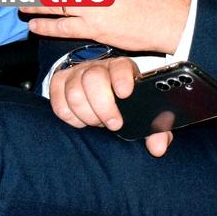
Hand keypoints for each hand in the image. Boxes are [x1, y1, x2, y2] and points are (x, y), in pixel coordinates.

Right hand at [49, 57, 174, 156]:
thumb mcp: (143, 116)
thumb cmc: (126, 105)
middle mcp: (98, 67)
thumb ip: (155, 131)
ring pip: (74, 91)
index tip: (125, 94)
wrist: (101, 91)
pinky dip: (70, 116)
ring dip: (86, 114)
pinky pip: (58, 101)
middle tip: (113, 124)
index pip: (120, 67)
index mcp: (122, 70)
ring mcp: (77, 73)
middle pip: (93, 79)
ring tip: (98, 122)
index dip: (121, 79)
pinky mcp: (59, 82)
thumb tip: (157, 148)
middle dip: (102, 105)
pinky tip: (82, 120)